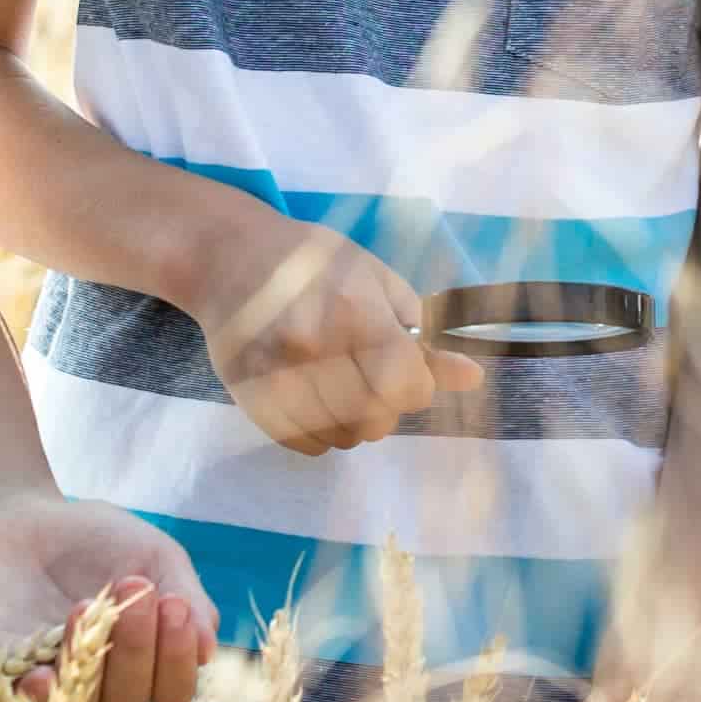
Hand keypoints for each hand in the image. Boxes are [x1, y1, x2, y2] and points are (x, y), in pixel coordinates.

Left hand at [0, 497, 218, 701]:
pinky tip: (43, 675)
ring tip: (87, 603)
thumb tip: (206, 650)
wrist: (23, 517)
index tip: (174, 604)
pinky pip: (19, 700)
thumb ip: (187, 599)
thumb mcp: (156, 557)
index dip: (177, 657)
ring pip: (83, 700)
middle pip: (132, 696)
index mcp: (144, 665)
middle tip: (134, 587)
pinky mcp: (1, 674)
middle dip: (138, 646)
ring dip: (93, 656)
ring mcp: (52, 684)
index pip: (172, 687)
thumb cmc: (98, 540)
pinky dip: (34, 694)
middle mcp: (101, 686)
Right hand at [194, 212, 480, 454]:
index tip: (403, 368)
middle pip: (377, 420)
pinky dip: (318, 431)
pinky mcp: (250, 398)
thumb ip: (423, 336)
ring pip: (343, 438)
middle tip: (366, 373)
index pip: (409, 387)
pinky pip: (306, 444)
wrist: (228, 257)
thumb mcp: (376, 281)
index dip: (415, 384)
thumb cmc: (313, 263)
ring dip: (352, 421)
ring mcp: (276, 376)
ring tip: (338, 385)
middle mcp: (314, 348)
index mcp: (353, 311)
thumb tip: (473, 378)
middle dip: (384, 404)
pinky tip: (312, 398)